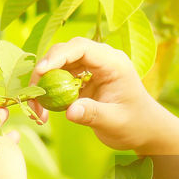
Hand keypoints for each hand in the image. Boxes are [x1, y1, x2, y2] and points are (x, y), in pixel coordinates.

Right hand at [31, 37, 177, 151]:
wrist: (145, 130)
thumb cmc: (136, 124)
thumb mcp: (115, 121)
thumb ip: (93, 114)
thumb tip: (70, 111)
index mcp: (114, 63)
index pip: (82, 48)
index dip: (59, 56)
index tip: (41, 71)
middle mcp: (102, 60)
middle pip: (66, 52)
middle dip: (46, 70)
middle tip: (33, 93)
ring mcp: (92, 69)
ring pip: (60, 65)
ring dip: (44, 84)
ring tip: (37, 109)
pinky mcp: (84, 80)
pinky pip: (61, 79)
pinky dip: (50, 92)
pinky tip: (44, 111)